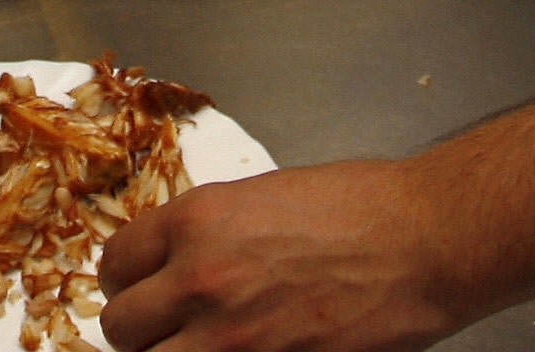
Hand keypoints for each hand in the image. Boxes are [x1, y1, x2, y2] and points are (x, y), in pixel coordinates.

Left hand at [99, 165, 456, 351]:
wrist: (419, 241)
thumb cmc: (354, 207)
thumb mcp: (259, 197)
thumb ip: (207, 234)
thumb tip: (174, 266)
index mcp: (195, 222)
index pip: (115, 264)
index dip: (125, 282)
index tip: (139, 290)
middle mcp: (201, 280)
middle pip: (122, 329)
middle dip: (139, 331)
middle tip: (163, 330)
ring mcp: (233, 339)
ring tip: (194, 348)